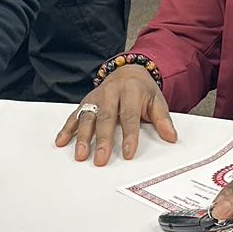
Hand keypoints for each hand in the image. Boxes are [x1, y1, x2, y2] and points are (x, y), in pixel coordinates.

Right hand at [54, 67, 177, 164]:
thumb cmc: (143, 90)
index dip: (128, 135)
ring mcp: (96, 97)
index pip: (129, 116)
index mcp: (130, 91)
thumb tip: (171, 137)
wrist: (128, 71)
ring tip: (80, 155)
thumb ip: (163, 119)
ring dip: (82, 137)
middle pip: (106, 118)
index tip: (128, 153)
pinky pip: (74, 115)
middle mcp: (110, 93)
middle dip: (102, 140)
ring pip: (87, 117)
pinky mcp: (86, 102)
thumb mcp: (157, 100)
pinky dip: (67, 128)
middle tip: (100, 159)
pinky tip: (61, 141)